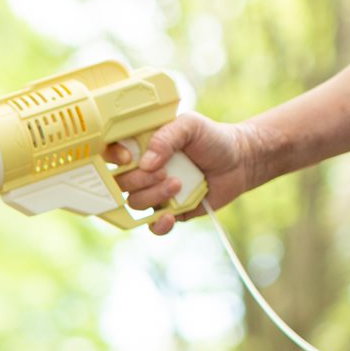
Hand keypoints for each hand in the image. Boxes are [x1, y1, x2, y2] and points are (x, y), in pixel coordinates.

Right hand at [106, 113, 262, 235]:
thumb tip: (146, 163)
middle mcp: (142, 171)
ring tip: (178, 185)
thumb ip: (167, 136)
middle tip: (165, 172)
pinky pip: (151, 225)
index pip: (109, 153)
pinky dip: (158, 224)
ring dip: (154, 196)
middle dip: (140, 180)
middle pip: (119, 183)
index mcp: (140, 147)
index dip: (111, 158)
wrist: (240, 162)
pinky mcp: (168, 212)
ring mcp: (153, 193)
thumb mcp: (191, 125)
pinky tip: (170, 216)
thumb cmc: (213, 138)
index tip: (128, 158)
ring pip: (135, 203)